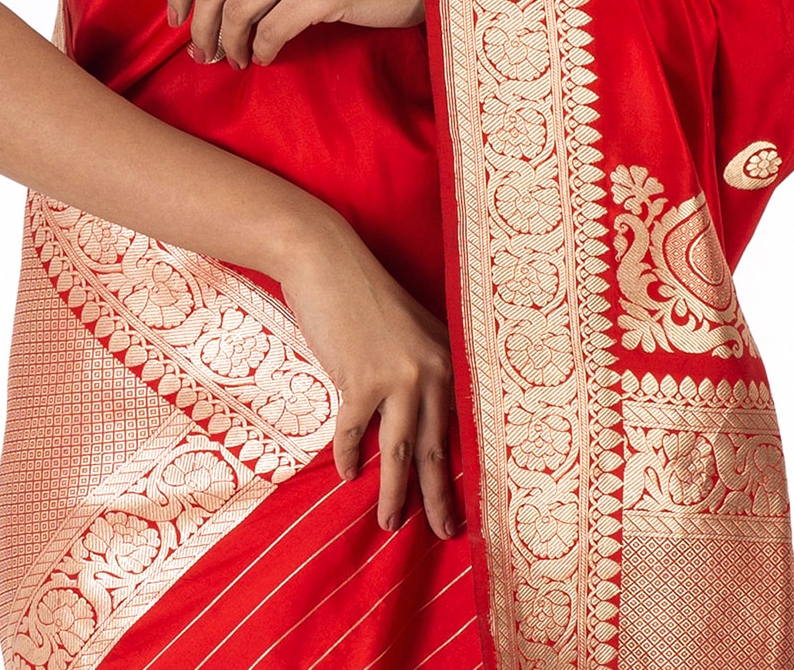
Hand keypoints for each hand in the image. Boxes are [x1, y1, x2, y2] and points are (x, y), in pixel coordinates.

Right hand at [280, 219, 458, 539]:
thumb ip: (422, 368)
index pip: (460, 426)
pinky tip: (346, 474)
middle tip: (444, 534)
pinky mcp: (360, 380)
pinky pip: (354, 433)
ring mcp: (397, 376)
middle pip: (437, 448)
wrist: (325, 259)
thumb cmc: (363, 294)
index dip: (464, 470)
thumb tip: (423, 421)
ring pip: (400, 451)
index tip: (469, 506)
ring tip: (388, 523)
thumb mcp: (409, 329)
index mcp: (447, 356)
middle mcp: (431, 369)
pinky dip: (347, 456)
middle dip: (439, 497)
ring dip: (393, 493)